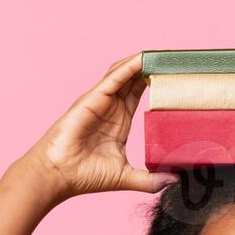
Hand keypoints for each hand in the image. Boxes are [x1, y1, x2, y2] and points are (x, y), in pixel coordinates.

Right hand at [20, 52, 175, 202]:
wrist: (59, 174)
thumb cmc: (84, 175)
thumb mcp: (125, 177)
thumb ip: (150, 180)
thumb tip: (174, 181)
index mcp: (120, 120)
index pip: (140, 93)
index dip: (156, 82)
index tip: (175, 74)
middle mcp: (111, 107)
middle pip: (134, 78)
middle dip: (152, 67)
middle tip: (174, 58)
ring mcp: (101, 100)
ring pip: (124, 72)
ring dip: (143, 62)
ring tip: (162, 53)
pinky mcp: (93, 98)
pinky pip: (114, 78)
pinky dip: (129, 67)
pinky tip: (143, 59)